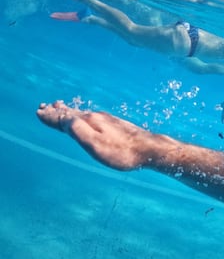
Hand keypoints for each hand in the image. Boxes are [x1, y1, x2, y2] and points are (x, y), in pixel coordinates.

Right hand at [36, 100, 159, 170]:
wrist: (150, 149)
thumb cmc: (121, 152)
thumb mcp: (94, 144)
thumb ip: (78, 131)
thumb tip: (64, 119)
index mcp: (90, 121)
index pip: (65, 117)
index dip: (51, 116)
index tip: (39, 112)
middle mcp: (97, 117)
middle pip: (73, 113)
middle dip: (58, 111)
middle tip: (45, 107)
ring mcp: (107, 120)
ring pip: (82, 114)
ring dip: (69, 111)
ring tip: (60, 107)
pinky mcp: (115, 125)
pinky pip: (92, 117)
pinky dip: (82, 115)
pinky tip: (85, 116)